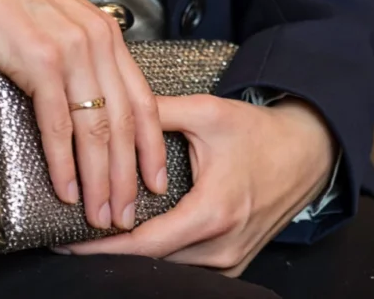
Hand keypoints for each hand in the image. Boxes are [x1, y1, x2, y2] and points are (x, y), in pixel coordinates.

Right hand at [0, 0, 166, 231]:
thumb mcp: (53, 17)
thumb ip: (75, 52)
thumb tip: (79, 96)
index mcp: (102, 30)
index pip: (143, 98)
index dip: (151, 146)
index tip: (153, 180)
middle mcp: (95, 39)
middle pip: (124, 122)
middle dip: (126, 176)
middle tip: (126, 214)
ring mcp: (69, 50)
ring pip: (96, 129)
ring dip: (98, 180)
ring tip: (98, 213)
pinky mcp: (39, 60)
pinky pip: (58, 124)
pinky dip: (63, 163)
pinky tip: (64, 187)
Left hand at [56, 93, 336, 274]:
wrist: (304, 154)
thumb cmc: (257, 133)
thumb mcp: (207, 113)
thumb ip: (157, 112)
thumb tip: (110, 105)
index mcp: (213, 212)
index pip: (146, 243)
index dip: (104, 245)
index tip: (70, 242)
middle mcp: (221, 246)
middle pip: (153, 262)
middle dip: (110, 250)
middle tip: (70, 235)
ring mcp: (229, 261)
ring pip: (168, 268)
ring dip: (133, 254)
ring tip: (93, 235)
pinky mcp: (231, 263)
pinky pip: (185, 267)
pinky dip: (158, 255)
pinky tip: (132, 237)